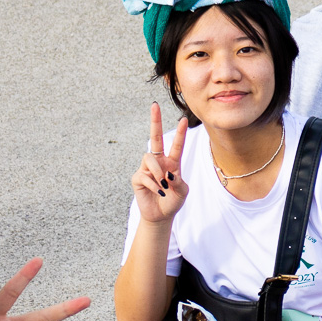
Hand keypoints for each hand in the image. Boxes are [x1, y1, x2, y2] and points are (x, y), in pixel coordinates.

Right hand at [133, 103, 188, 223]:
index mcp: (172, 162)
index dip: (180, 133)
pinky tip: (159, 192)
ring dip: (158, 172)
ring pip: (150, 158)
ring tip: (164, 185)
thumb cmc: (173, 201)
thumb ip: (179, 182)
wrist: (161, 216)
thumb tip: (168, 173)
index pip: (176, 145)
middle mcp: (159, 162)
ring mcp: (147, 169)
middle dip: (155, 121)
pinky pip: (145, 176)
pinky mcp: (138, 178)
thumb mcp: (182, 192)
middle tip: (154, 105)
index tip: (183, 119)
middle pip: (155, 138)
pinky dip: (155, 185)